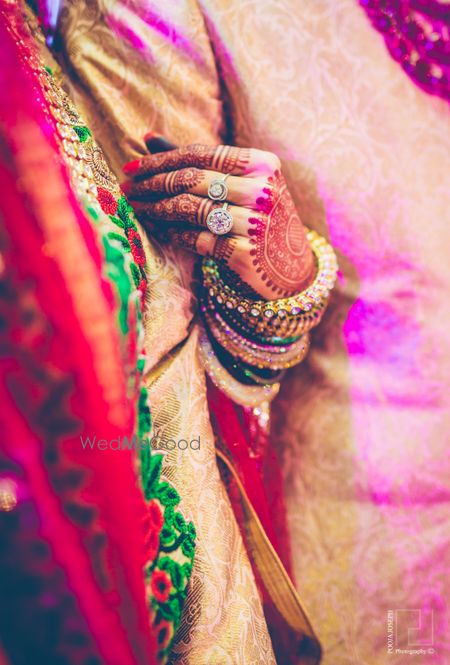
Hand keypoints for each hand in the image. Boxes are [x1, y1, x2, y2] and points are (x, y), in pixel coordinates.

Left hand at [122, 138, 314, 298]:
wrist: (292, 269)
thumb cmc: (260, 218)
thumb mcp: (243, 184)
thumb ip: (201, 163)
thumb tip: (148, 138)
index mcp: (261, 164)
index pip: (199, 155)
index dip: (160, 159)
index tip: (131, 166)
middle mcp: (260, 191)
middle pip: (191, 180)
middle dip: (151, 184)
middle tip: (127, 189)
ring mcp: (254, 223)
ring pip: (189, 209)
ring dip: (155, 209)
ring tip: (137, 209)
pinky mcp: (244, 254)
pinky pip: (196, 239)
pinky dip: (173, 234)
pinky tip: (160, 230)